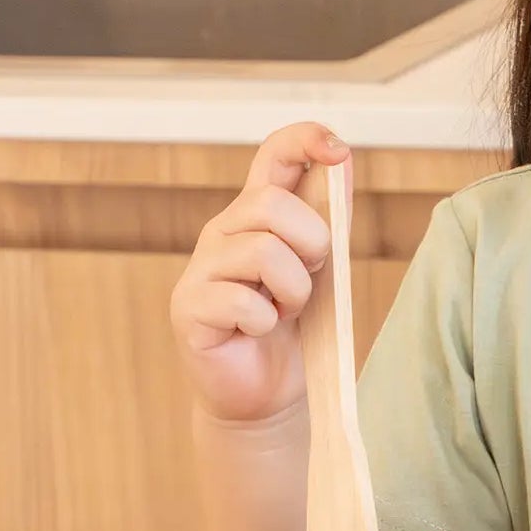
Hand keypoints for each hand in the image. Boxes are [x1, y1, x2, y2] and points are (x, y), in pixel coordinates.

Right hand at [170, 122, 350, 424]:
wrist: (266, 391)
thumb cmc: (295, 326)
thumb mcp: (322, 267)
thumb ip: (331, 217)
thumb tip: (342, 158)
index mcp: (258, 214)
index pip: (273, 154)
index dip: (304, 139)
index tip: (337, 149)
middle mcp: (223, 230)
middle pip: (270, 204)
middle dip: (311, 244)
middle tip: (310, 279)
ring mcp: (201, 268)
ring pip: (261, 251)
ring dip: (293, 291)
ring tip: (284, 312)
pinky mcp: (188, 307)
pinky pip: (242, 302)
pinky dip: (265, 322)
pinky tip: (257, 332)